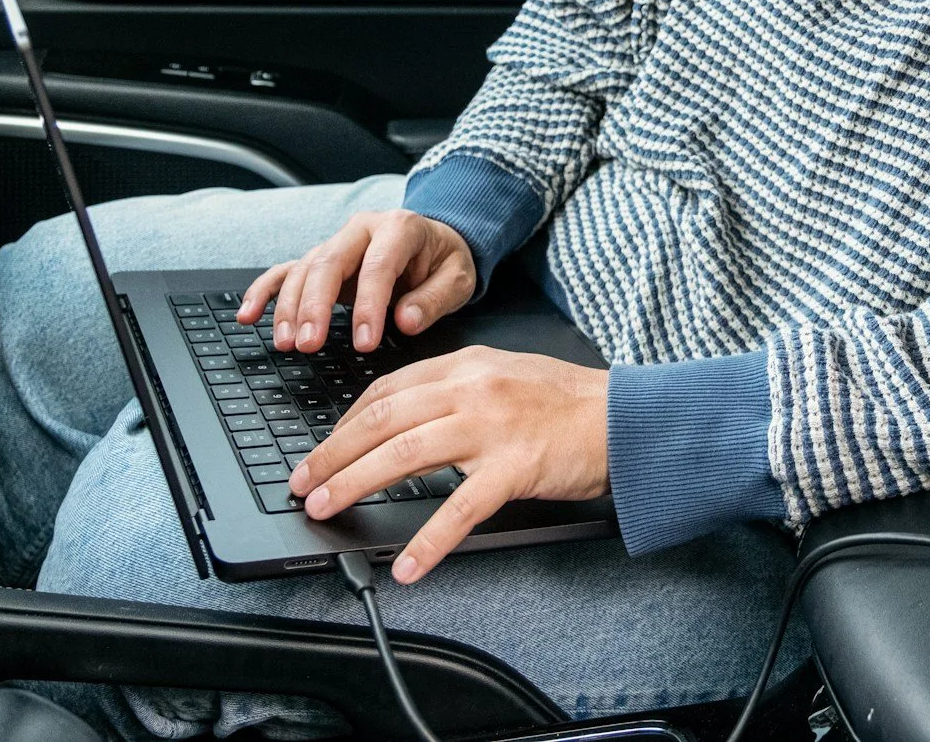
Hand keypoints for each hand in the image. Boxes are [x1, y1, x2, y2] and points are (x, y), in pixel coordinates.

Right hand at [239, 209, 475, 354]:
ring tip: (286, 343)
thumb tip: (405, 321)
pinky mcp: (321, 259)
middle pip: (329, 264)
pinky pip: (285, 271)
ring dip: (289, 307)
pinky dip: (263, 291)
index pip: (378, 267)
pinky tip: (247, 314)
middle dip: (315, 306)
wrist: (438, 241)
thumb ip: (435, 299)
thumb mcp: (459, 278)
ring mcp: (337, 243)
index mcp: (399, 228)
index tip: (365, 343)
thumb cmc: (446, 261)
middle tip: (309, 344)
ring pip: (304, 269)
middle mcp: (361, 230)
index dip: (368, 306)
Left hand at [289, 346, 608, 582]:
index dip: (345, 422)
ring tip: (327, 508)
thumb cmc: (570, 403)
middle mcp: (473, 389)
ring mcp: (493, 427)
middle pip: (382, 419)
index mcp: (467, 365)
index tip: (323, 449)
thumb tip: (404, 419)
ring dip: (355, 483)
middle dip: (332, 453)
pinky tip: (408, 565)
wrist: (626, 418)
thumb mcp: (506, 375)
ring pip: (405, 454)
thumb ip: (458, 390)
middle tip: (303, 483)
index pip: (388, 389)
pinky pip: (460, 508)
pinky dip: (428, 540)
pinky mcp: (515, 466)